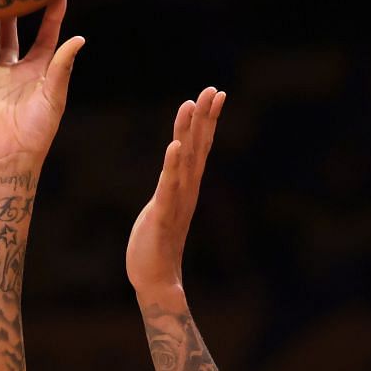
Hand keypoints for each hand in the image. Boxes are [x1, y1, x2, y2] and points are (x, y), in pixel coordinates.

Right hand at [0, 0, 84, 165]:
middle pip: (9, 33)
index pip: (45, 36)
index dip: (51, 15)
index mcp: (37, 70)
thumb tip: (78, 38)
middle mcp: (11, 68)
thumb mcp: (54, 95)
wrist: (7, 156)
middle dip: (10, 11)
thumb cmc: (37, 130)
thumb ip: (62, 66)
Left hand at [126, 87, 225, 295]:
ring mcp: (176, 203)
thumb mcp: (164, 213)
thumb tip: (174, 178)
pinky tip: (174, 145)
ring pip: (186, 161)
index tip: (215, 94)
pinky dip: (172, 165)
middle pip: (198, 148)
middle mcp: (186, 191)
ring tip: (192, 104)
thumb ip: (170, 194)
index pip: (199, 149)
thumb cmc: (156, 249)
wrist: (155, 282)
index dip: (207, 121)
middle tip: (213, 89)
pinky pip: (168, 186)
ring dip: (189, 132)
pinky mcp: (161, 216)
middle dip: (205, 117)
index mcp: (186, 188)